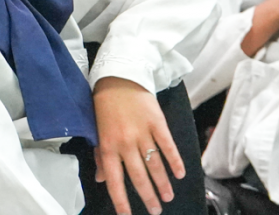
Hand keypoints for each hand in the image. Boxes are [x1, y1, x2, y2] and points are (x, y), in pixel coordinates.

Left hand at [92, 77, 184, 214]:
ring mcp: (142, 133)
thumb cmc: (105, 105)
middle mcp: (125, 143)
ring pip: (155, 165)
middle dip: (148, 197)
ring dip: (162, 183)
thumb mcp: (98, 131)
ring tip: (168, 197)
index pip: (115, 182)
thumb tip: (102, 179)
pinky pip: (168, 146)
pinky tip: (180, 173)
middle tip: (156, 210)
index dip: (122, 202)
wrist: (119, 76)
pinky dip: (175, 161)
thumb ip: (100, 156)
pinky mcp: (157, 122)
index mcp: (108, 147)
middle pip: (139, 177)